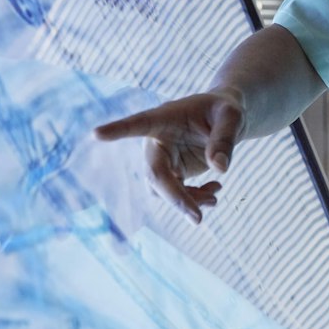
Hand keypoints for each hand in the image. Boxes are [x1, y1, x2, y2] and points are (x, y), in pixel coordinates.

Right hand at [92, 88, 243, 222]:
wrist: (225, 119)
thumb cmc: (225, 111)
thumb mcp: (232, 116)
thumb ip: (225, 138)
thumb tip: (220, 168)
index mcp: (164, 117)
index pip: (138, 123)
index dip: (118, 130)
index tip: (97, 134)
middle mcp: (156, 140)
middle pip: (155, 174)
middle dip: (174, 197)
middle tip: (197, 218)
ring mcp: (162, 159)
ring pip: (162, 190)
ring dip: (186, 201)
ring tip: (214, 198)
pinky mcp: (171, 172)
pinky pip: (175, 194)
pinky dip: (194, 200)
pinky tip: (214, 192)